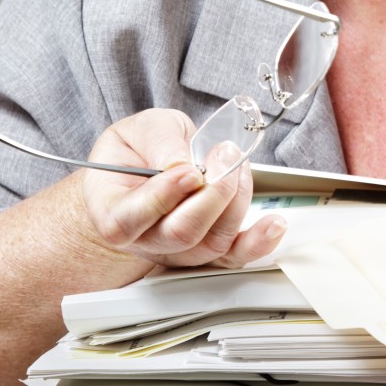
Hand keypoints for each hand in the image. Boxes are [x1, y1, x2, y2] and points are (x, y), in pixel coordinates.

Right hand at [80, 108, 285, 267]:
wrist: (143, 169)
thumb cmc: (136, 152)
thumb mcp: (140, 129)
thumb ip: (159, 142)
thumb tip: (183, 161)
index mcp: (112, 211)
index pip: (131, 219)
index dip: (163, 196)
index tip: (189, 170)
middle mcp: (144, 239)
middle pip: (181, 233)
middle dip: (213, 193)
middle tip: (223, 156)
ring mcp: (177, 250)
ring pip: (213, 241)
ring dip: (236, 200)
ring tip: (237, 163)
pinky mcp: (207, 250)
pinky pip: (234, 256)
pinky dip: (258, 241)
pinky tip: (273, 223)